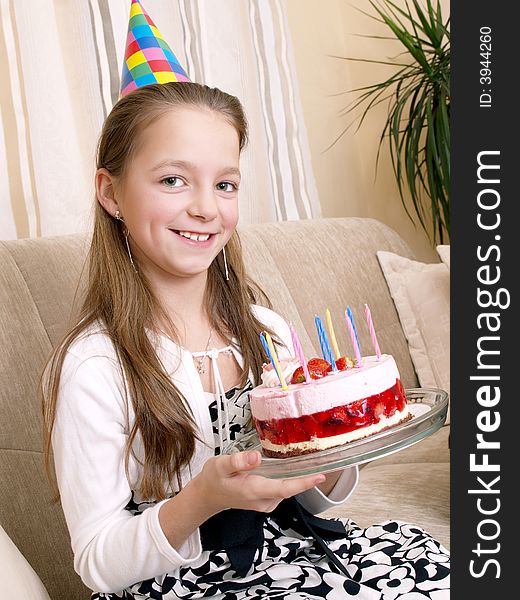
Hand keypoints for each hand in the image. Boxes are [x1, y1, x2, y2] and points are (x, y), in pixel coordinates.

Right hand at [193, 450, 325, 516]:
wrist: (208, 495)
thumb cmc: (214, 479)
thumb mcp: (220, 465)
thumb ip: (237, 461)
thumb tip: (256, 457)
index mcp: (254, 491)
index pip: (284, 488)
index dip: (303, 483)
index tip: (320, 475)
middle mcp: (263, 500)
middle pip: (290, 488)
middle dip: (307, 476)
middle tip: (323, 459)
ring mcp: (266, 502)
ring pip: (288, 488)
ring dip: (300, 476)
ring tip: (311, 458)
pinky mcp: (266, 500)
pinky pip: (283, 488)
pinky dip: (291, 478)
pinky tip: (293, 465)